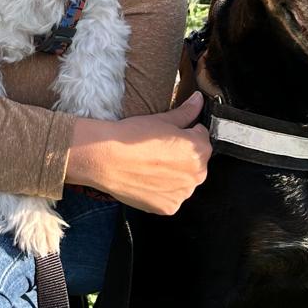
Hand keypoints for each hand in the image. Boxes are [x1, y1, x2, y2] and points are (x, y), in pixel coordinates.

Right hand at [65, 93, 210, 214]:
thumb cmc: (132, 137)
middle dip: (182, 156)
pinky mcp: (168, 207)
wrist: (105, 159)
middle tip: (158, 150)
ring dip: (174, 175)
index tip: (169, 135)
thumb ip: (186, 112)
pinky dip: (162, 190)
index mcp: (199, 149)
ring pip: (183, 181)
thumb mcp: (162, 119)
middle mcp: (197, 174)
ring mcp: (183, 193)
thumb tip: (199, 100)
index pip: (202, 137)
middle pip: (195, 162)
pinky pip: (171, 197)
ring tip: (151, 166)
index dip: (185, 133)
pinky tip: (147, 180)